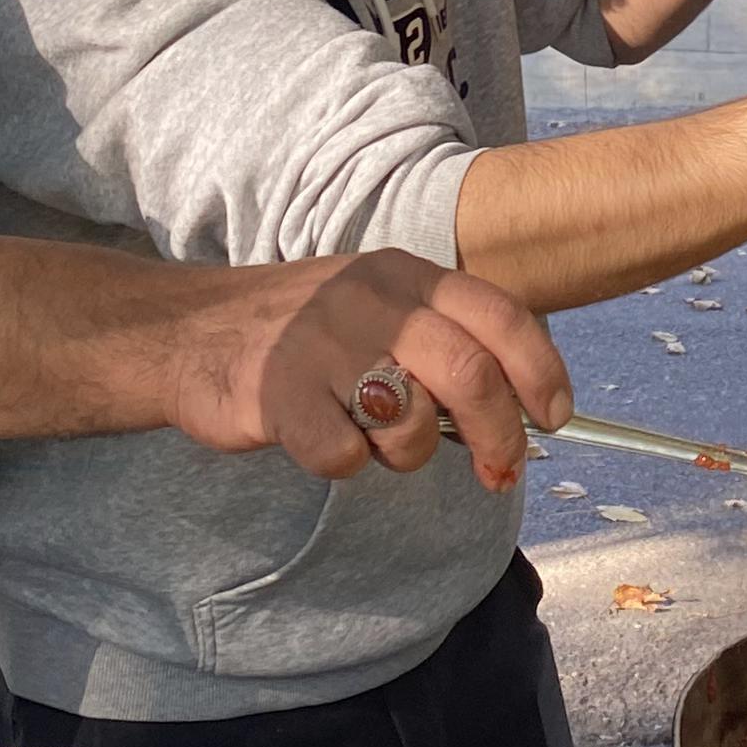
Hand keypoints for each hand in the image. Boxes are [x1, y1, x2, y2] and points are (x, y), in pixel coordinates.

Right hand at [161, 250, 570, 491]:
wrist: (192, 334)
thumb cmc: (307, 334)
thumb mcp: (381, 307)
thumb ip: (446, 342)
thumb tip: (519, 413)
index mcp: (406, 274)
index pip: (500, 315)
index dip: (541, 371)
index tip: (554, 417)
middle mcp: (370, 299)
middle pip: (470, 374)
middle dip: (500, 436)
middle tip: (499, 472)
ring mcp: (321, 344)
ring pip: (411, 423)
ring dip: (409, 454)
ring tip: (377, 440)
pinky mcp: (277, 393)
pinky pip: (343, 457)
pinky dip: (343, 464)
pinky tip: (322, 437)